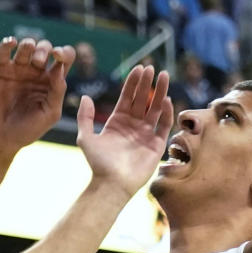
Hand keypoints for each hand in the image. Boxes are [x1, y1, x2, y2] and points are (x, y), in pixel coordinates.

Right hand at [0, 37, 74, 154]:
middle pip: (45, 48)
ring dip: (29, 44)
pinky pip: (3, 51)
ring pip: (26, 46)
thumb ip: (57, 91)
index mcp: (51, 83)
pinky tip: (11, 43)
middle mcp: (35, 74)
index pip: (64, 59)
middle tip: (38, 61)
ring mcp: (17, 70)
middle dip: (44, 49)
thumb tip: (59, 68)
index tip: (58, 56)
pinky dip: (8, 42)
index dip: (64, 52)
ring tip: (27, 52)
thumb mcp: (49, 114)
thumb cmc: (26, 131)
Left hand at [77, 65, 172, 196]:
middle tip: (152, 68)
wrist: (111, 184)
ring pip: (155, 109)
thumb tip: (86, 97)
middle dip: (147, 83)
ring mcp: (146, 134)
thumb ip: (85, 117)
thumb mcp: (85, 137)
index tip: (139, 68)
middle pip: (142, 99)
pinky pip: (163, 126)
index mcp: (117, 122)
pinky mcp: (156, 145)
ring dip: (159, 92)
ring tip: (164, 76)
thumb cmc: (98, 163)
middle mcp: (133, 126)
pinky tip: (166, 100)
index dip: (133, 83)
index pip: (127, 97)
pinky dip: (166, 113)